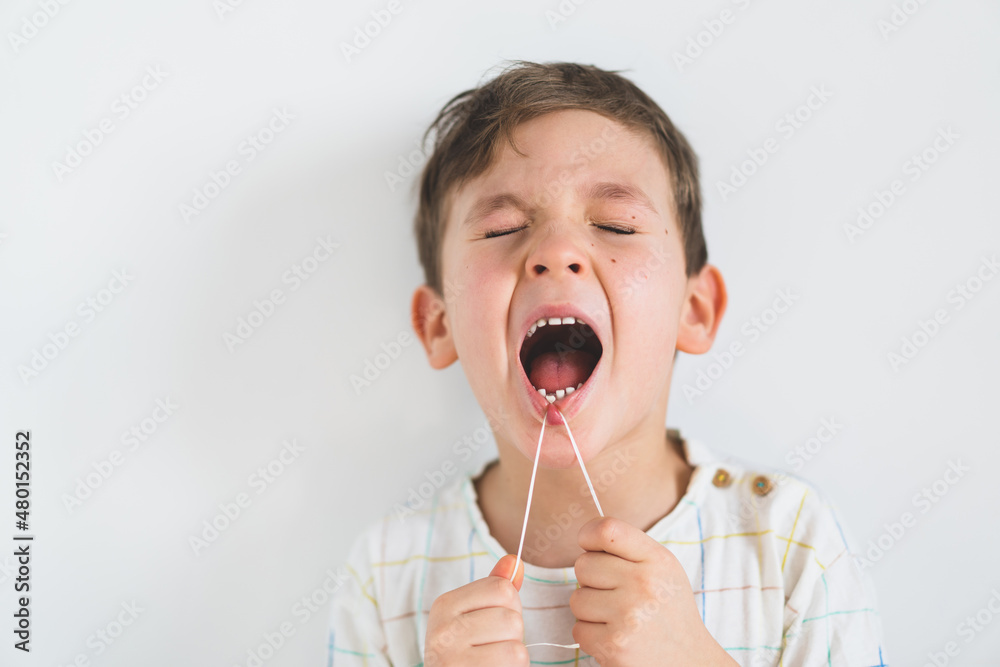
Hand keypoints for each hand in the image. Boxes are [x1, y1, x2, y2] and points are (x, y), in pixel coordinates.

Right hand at [424, 554, 529, 666]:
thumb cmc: (466, 655)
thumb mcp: (474, 617)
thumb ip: (494, 589)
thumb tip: (513, 561)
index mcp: (445, 606)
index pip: (502, 588)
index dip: (510, 607)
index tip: (493, 624)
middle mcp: (443, 631)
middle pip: (511, 617)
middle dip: (513, 636)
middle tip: (492, 648)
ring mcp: (452, 660)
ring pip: (516, 646)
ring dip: (513, 658)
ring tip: (493, 663)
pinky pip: (513, 664)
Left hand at [570, 517, 736, 665]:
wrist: (689, 661)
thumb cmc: (668, 611)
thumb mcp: (663, 570)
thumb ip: (629, 549)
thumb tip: (585, 537)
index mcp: (657, 560)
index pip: (607, 529)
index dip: (589, 535)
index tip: (591, 547)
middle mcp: (644, 584)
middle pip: (583, 565)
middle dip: (591, 581)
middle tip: (614, 594)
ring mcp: (628, 615)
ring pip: (577, 599)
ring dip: (590, 612)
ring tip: (617, 618)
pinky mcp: (614, 645)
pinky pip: (578, 630)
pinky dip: (592, 637)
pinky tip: (615, 637)